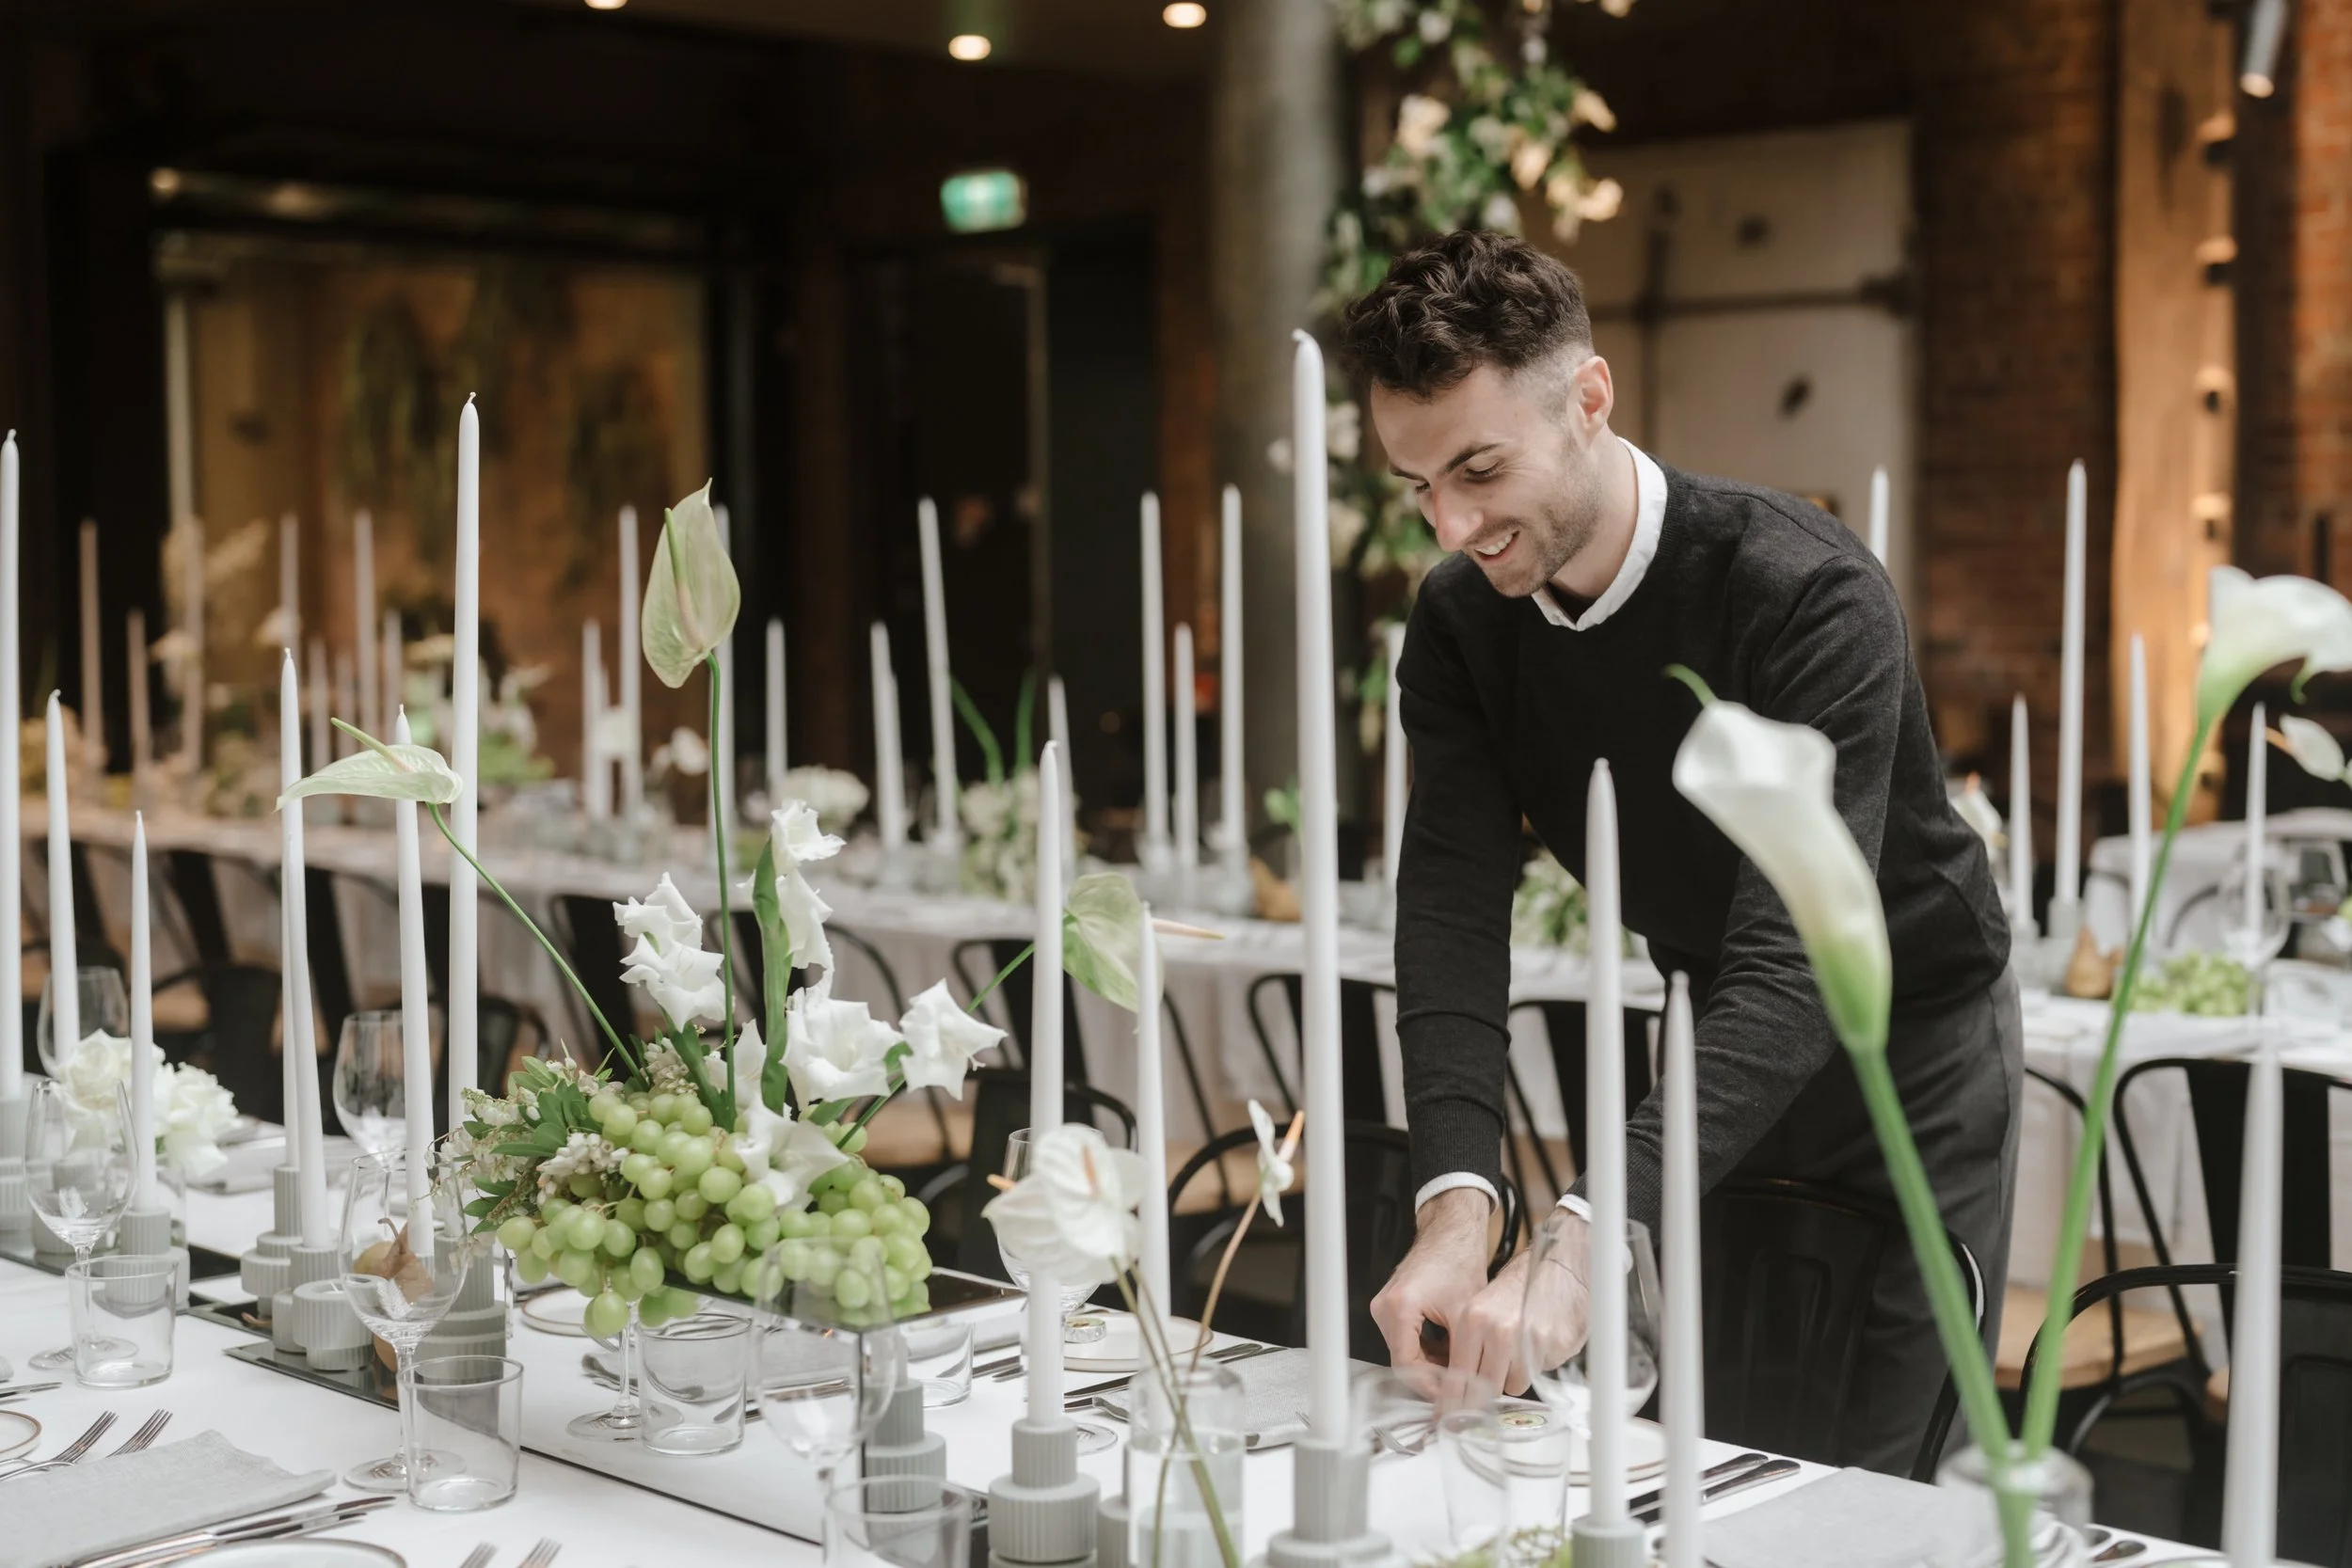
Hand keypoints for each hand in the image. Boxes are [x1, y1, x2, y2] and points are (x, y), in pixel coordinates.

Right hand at [1371, 1188, 1492, 1390]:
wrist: (1452, 1234)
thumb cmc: (1460, 1263)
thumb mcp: (1464, 1316)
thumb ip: (1460, 1355)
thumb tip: (1464, 1388)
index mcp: (1399, 1309)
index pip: (1406, 1366)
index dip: (1431, 1385)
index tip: (1453, 1393)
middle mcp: (1384, 1309)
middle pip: (1403, 1361)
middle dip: (1432, 1377)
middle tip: (1460, 1387)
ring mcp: (1384, 1307)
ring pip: (1405, 1353)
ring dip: (1430, 1365)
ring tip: (1459, 1370)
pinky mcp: (1391, 1307)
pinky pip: (1405, 1340)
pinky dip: (1426, 1350)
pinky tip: (1449, 1352)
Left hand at [1443, 1211, 1591, 1398]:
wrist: (1562, 1267)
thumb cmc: (1520, 1288)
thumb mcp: (1483, 1308)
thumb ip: (1469, 1346)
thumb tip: (1456, 1386)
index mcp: (1474, 1319)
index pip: (1458, 1375)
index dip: (1453, 1402)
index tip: (1447, 1419)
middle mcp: (1499, 1330)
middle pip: (1484, 1388)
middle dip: (1480, 1400)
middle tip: (1477, 1408)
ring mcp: (1528, 1340)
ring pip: (1512, 1385)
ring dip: (1512, 1377)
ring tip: (1516, 1352)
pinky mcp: (1553, 1347)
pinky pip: (1538, 1373)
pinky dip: (1536, 1366)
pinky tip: (1537, 1344)